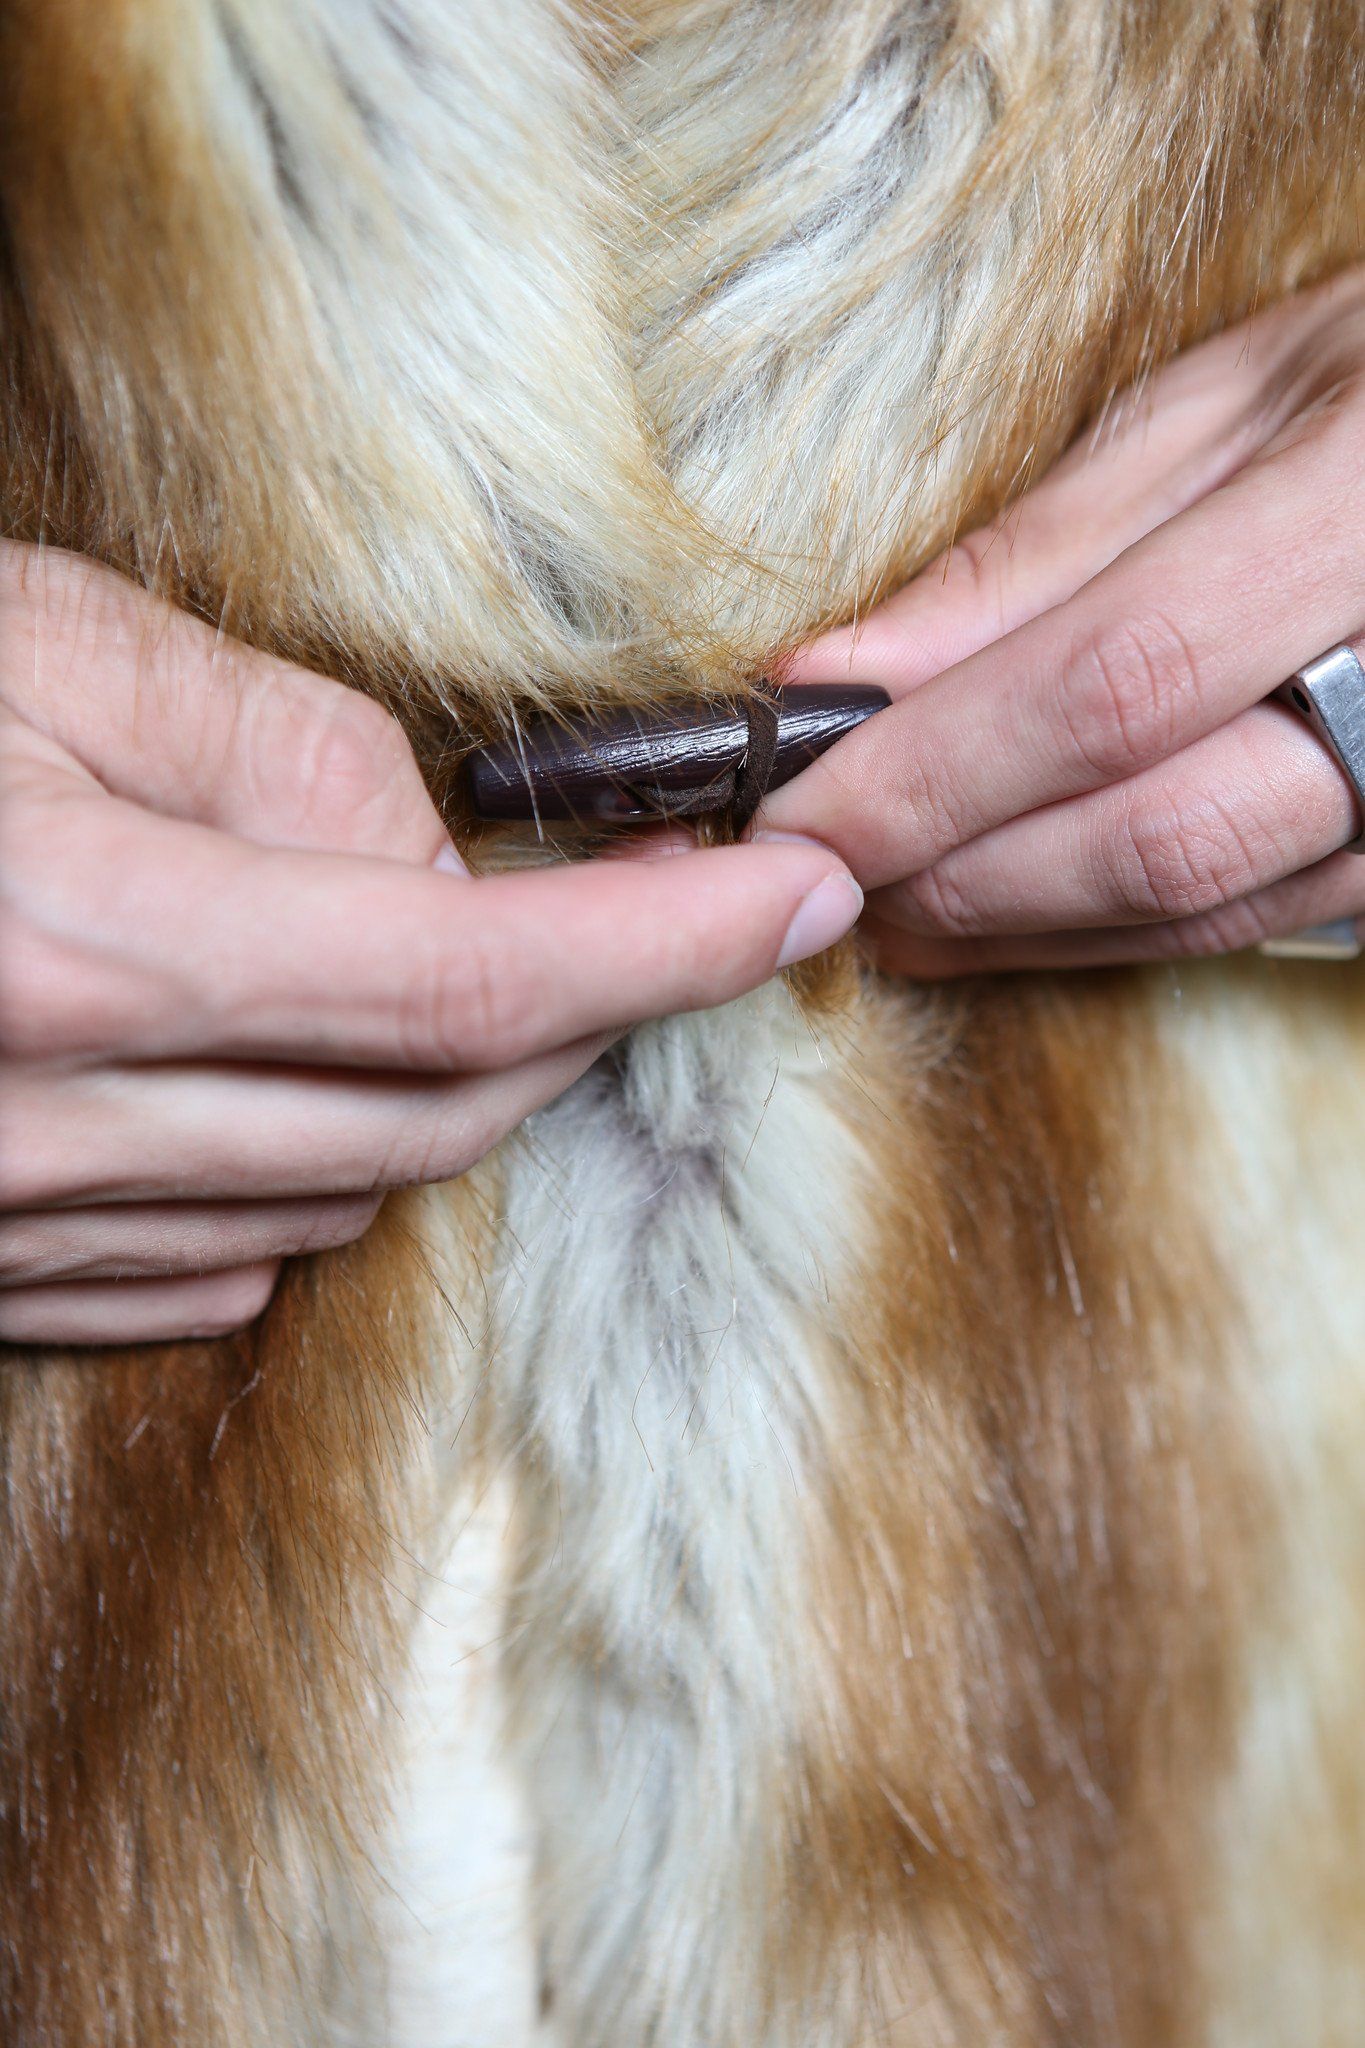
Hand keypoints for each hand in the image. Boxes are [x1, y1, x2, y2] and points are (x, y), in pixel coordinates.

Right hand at [0, 545, 860, 1345]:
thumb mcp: (43, 650)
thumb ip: (274, 746)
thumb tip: (445, 853)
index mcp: (82, 950)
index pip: (463, 977)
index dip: (662, 945)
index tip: (799, 897)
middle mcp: (60, 1125)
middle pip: (436, 1110)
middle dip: (588, 1012)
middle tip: (654, 900)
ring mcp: (26, 1220)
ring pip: (346, 1197)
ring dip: (446, 1081)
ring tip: (439, 947)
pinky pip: (231, 1264)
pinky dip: (318, 1168)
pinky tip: (298, 1070)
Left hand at [763, 270, 1364, 974]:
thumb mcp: (1234, 402)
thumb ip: (1042, 547)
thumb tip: (846, 673)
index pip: (1117, 682)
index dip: (936, 764)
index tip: (793, 797)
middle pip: (1152, 836)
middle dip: (946, 866)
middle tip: (805, 862)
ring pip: (1187, 909)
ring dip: (999, 921)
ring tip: (868, 893)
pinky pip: (1232, 927)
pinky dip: (1087, 929)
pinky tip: (984, 908)